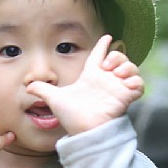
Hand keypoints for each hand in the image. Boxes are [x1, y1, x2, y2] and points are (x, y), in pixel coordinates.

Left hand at [26, 35, 143, 134]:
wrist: (84, 130)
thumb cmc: (71, 117)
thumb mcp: (55, 99)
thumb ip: (42, 90)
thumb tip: (28, 86)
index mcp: (91, 77)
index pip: (99, 56)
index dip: (103, 45)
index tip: (107, 36)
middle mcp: (106, 81)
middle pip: (119, 58)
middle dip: (117, 55)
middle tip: (107, 65)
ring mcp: (117, 89)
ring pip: (131, 68)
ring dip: (127, 66)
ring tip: (116, 73)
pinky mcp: (126, 97)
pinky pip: (139, 84)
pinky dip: (136, 81)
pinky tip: (125, 82)